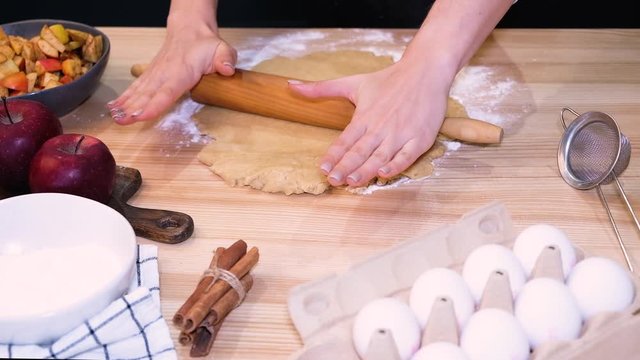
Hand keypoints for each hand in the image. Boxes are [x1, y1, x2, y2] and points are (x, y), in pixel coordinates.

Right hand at [108, 22, 236, 124]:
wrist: (189, 29)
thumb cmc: (205, 44)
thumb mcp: (222, 49)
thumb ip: (226, 59)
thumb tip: (227, 69)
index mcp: (182, 72)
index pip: (167, 91)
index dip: (155, 105)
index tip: (143, 115)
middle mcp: (164, 74)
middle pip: (148, 94)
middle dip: (134, 109)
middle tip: (123, 122)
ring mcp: (155, 74)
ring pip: (139, 91)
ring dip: (126, 105)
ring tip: (116, 118)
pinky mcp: (150, 75)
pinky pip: (135, 88)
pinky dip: (124, 98)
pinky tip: (114, 108)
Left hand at [289, 60, 450, 186]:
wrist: (425, 71)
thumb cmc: (389, 79)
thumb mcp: (353, 82)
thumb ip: (321, 88)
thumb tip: (291, 85)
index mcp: (364, 116)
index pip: (345, 140)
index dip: (333, 155)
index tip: (322, 168)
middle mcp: (380, 127)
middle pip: (360, 151)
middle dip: (345, 166)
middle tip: (333, 180)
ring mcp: (400, 133)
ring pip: (380, 156)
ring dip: (366, 170)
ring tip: (352, 181)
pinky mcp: (420, 138)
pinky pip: (407, 156)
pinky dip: (396, 166)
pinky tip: (384, 174)